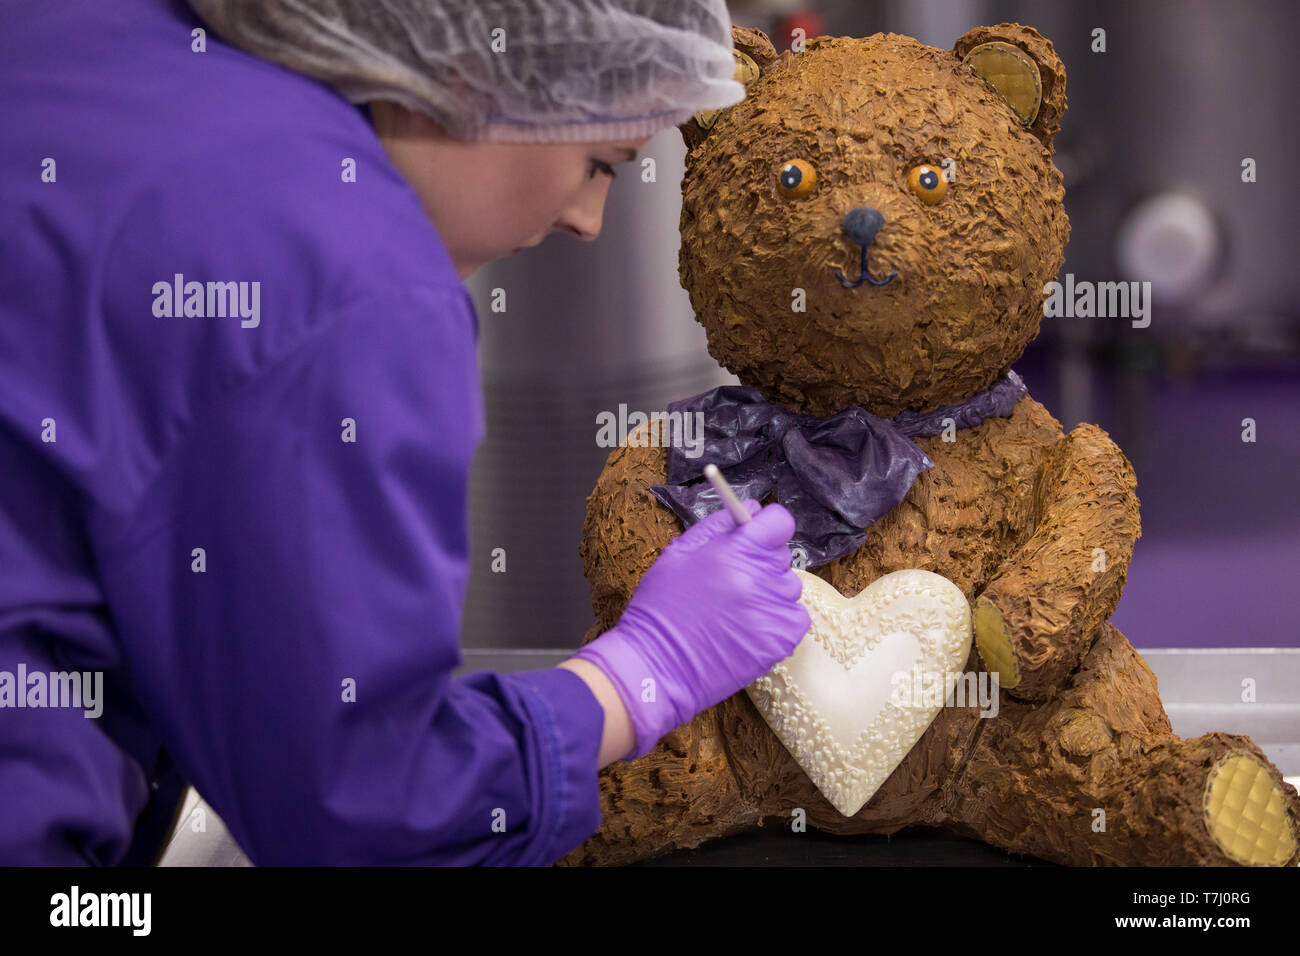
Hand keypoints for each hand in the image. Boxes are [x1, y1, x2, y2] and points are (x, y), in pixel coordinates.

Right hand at [574, 499, 810, 759]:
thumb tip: (751, 508)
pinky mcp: (780, 642)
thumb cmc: (661, 608)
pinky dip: (778, 620)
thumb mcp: (679, 553)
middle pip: (782, 555)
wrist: (656, 666)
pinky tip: (749, 628)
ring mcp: (773, 612)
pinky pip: (795, 618)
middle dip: (762, 561)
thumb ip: (718, 526)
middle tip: (732, 580)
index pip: (780, 522)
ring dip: (770, 592)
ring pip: (789, 588)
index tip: (756, 535)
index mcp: (737, 551)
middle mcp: (761, 579)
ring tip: (736, 609)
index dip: (768, 526)